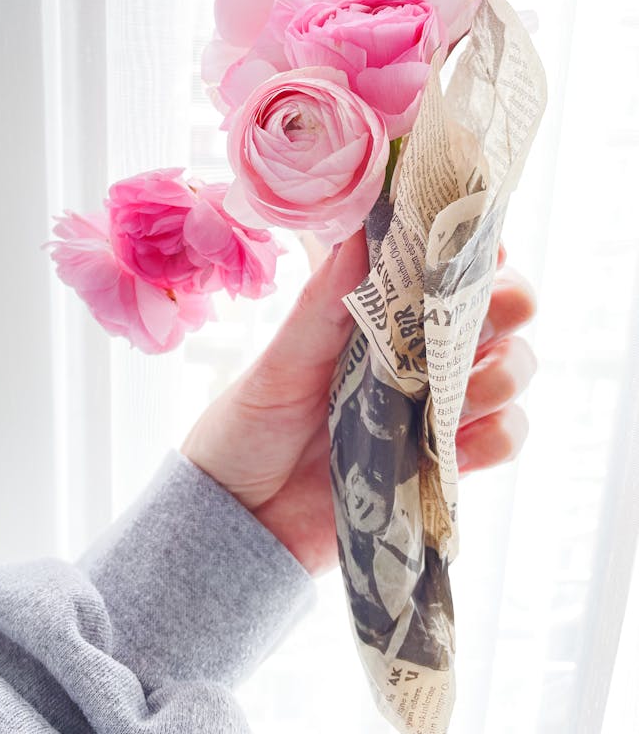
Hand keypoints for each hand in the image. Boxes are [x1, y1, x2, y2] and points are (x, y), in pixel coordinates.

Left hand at [181, 230, 536, 575]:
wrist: (241, 518)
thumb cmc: (251, 424)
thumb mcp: (280, 362)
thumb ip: (323, 304)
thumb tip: (358, 232)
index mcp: (380, 314)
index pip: (445, 265)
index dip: (473, 247)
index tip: (479, 242)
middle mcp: (418, 352)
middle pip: (498, 311)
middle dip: (509, 302)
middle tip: (487, 309)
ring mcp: (435, 406)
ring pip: (510, 370)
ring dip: (504, 371)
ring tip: (463, 388)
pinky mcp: (442, 461)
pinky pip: (500, 439)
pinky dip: (499, 436)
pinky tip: (460, 443)